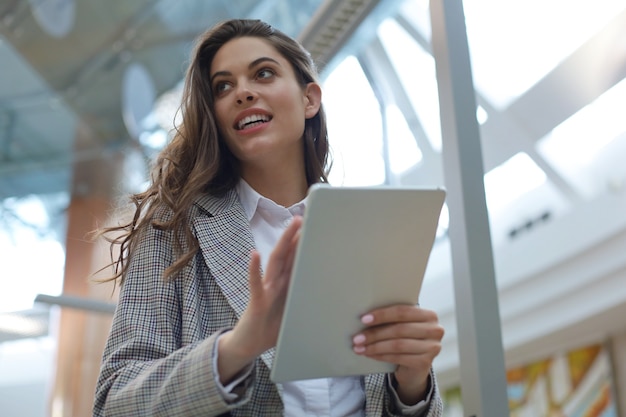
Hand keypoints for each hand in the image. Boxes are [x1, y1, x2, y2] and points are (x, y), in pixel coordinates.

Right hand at [217, 216, 301, 383]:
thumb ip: (305, 300)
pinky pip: (256, 284)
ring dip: (283, 244)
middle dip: (296, 235)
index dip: (305, 243)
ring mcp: (265, 290)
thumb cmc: (271, 328)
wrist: (248, 346)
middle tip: (306, 217)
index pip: (296, 259)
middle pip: (287, 254)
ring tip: (291, 227)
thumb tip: (330, 297)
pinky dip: (254, 269)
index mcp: (285, 285)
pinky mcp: (256, 302)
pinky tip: (254, 254)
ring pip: (275, 262)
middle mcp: (275, 283)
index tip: (316, 226)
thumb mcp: (293, 312)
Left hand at [352, 305, 443, 403]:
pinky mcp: (426, 363)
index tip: (364, 319)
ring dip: (375, 346)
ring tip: (359, 347)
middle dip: (375, 333)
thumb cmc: (405, 339)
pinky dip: (381, 356)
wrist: (415, 365)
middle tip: (357, 337)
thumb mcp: (402, 325)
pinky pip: (398, 358)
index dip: (382, 315)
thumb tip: (365, 317)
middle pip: (399, 329)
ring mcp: (433, 347)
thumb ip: (392, 318)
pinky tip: (370, 354)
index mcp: (429, 315)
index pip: (402, 311)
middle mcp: (435, 330)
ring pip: (397, 345)